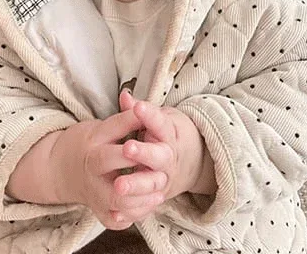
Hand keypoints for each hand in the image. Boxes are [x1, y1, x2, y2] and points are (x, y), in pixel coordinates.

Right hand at [56, 106, 168, 230]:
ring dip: (141, 194)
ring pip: (116, 198)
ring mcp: (94, 191)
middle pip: (106, 160)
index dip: (131, 120)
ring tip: (161, 186)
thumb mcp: (101, 127)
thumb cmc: (88, 144)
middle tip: (157, 158)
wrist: (60, 170)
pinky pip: (118, 218)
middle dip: (130, 158)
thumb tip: (138, 102)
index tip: (148, 116)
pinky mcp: (100, 211)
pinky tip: (151, 202)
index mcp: (93, 140)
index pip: (112, 127)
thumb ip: (123, 119)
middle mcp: (90, 166)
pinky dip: (135, 214)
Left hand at [112, 90, 204, 222]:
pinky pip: (147, 205)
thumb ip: (140, 110)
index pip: (161, 122)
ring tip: (118, 185)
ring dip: (136, 185)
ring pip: (153, 183)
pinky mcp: (158, 195)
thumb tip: (124, 95)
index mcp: (169, 134)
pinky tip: (116, 211)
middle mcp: (169, 157)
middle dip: (144, 153)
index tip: (137, 107)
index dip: (149, 115)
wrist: (190, 162)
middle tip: (127, 148)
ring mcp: (165, 178)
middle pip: (159, 156)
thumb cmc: (167, 134)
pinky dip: (133, 209)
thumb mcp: (159, 119)